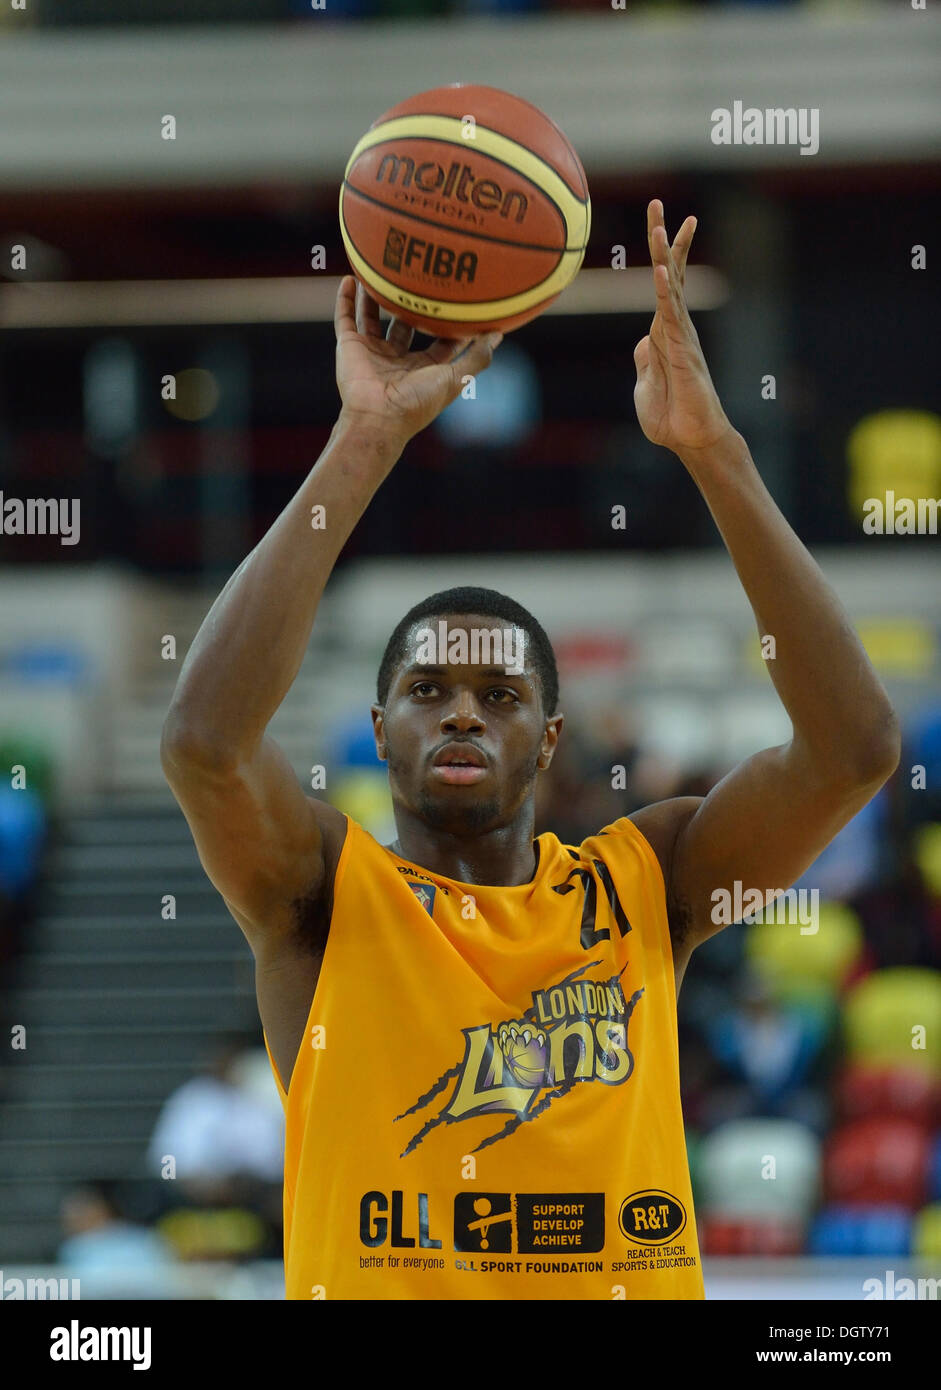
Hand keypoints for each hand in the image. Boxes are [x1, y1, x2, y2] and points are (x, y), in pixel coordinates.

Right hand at [334, 277, 501, 448]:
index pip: (439, 342)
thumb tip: (498, 334)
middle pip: (404, 326)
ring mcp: (371, 352)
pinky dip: (345, 300)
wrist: (378, 417)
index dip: (449, 323)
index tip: (460, 300)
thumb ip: (477, 357)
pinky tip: (349, 278)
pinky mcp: (349, 347)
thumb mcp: (456, 378)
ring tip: (379, 272)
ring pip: (372, 318)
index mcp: (423, 369)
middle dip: (411, 306)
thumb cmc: (418, 401)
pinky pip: (345, 318)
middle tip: (419, 278)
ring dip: (374, 297)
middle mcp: (397, 359)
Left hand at [633, 201, 734, 459]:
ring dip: (666, 254)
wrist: (690, 439)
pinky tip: (663, 269)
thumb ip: (646, 362)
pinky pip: (672, 314)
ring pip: (672, 286)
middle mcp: (676, 326)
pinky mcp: (683, 349)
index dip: (663, 254)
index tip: (661, 223)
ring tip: (663, 223)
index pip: (664, 285)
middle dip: (665, 238)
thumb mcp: (646, 386)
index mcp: (665, 332)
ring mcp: (681, 335)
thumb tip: (645, 342)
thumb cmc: (672, 417)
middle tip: (657, 203)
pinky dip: (666, 291)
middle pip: (671, 272)